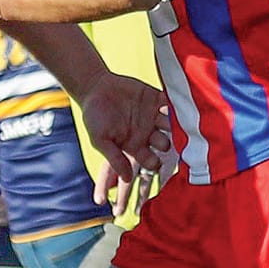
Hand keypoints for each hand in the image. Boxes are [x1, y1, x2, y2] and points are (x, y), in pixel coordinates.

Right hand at [81, 74, 170, 195]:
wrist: (95, 88)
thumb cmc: (94, 116)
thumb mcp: (100, 139)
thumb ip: (114, 158)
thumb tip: (126, 179)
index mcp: (135, 146)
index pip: (151, 161)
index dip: (155, 163)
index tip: (155, 162)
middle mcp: (147, 134)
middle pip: (165, 144)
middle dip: (166, 144)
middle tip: (164, 141)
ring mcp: (153, 117)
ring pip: (171, 125)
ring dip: (174, 125)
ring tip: (169, 122)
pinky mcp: (156, 99)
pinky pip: (170, 104)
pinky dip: (174, 105)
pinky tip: (170, 105)